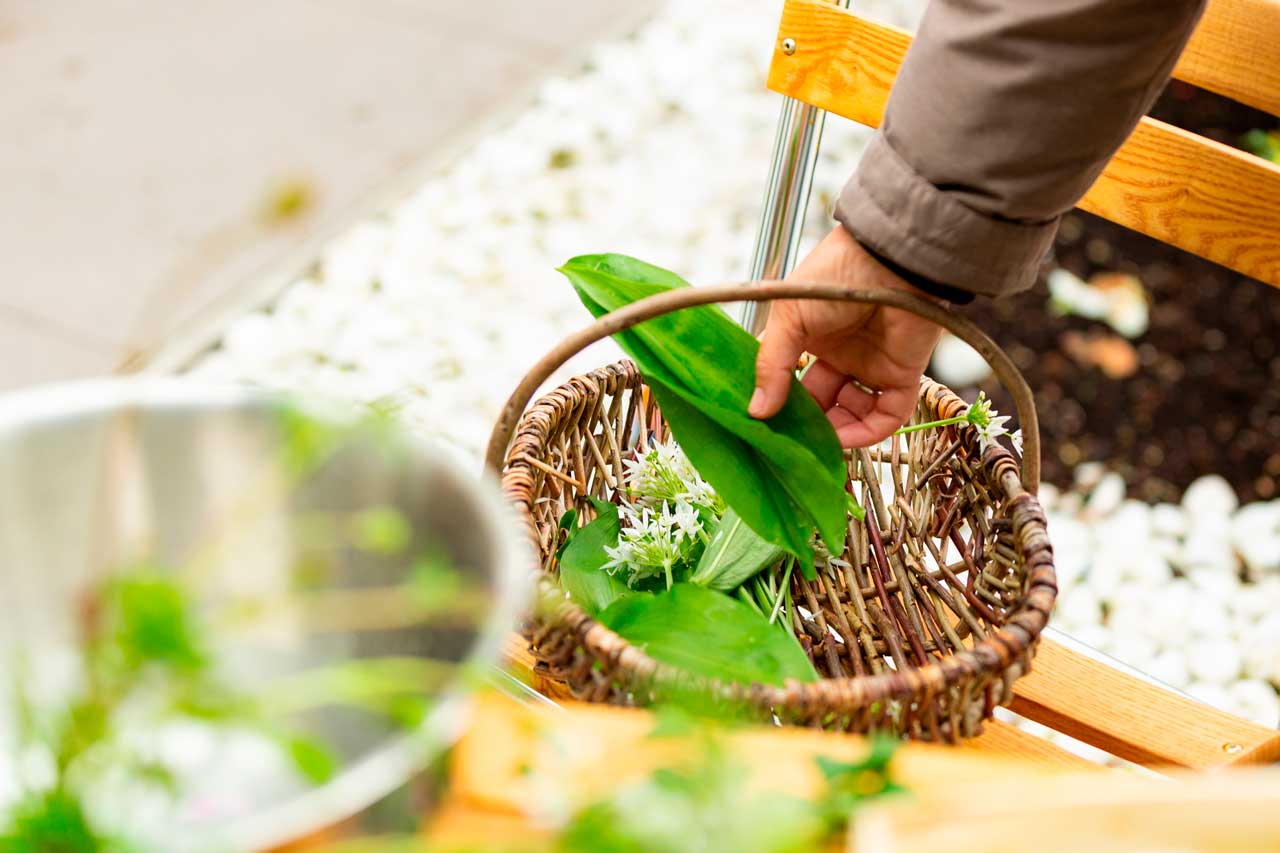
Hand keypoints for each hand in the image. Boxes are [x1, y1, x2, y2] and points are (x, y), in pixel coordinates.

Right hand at [748, 226, 943, 446]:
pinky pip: (887, 416)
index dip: (780, 401)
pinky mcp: (903, 376)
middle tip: (788, 441)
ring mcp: (873, 366)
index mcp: (814, 336)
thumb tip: (756, 410)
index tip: (763, 422)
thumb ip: (772, 365)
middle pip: (823, 402)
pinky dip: (867, 433)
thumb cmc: (836, 275)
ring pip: (853, 414)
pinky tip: (844, 439)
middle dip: (807, 424)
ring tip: (815, 444)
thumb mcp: (789, 319)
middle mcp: (844, 353)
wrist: (889, 262)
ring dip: (835, 433)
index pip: (795, 379)